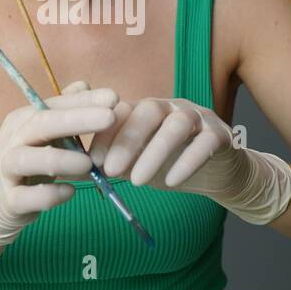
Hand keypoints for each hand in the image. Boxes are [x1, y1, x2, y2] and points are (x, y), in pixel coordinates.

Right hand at [0, 80, 117, 261]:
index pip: (54, 105)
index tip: (115, 98)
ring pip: (29, 160)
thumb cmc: (30, 159)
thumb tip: (85, 84)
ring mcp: (7, 170)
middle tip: (110, 117)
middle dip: (77, 120)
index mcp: (23, 120)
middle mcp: (12, 140)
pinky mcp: (9, 200)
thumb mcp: (46, 134)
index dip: (84, 101)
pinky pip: (26, 196)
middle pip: (41, 125)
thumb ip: (65, 111)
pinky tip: (69, 192)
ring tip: (88, 163)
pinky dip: (49, 195)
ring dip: (60, 159)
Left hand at [87, 96, 290, 225]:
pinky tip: (173, 182)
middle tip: (111, 170)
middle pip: (148, 110)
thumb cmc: (171, 166)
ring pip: (177, 124)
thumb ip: (107, 164)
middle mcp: (172, 107)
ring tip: (137, 182)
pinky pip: (206, 142)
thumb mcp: (136, 165)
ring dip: (154, 152)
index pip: (122, 110)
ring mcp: (198, 118)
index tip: (92, 162)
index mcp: (147, 111)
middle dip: (127, 140)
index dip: (106, 134)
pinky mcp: (222, 134)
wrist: (218, 175)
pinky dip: (188, 160)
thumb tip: (69, 170)